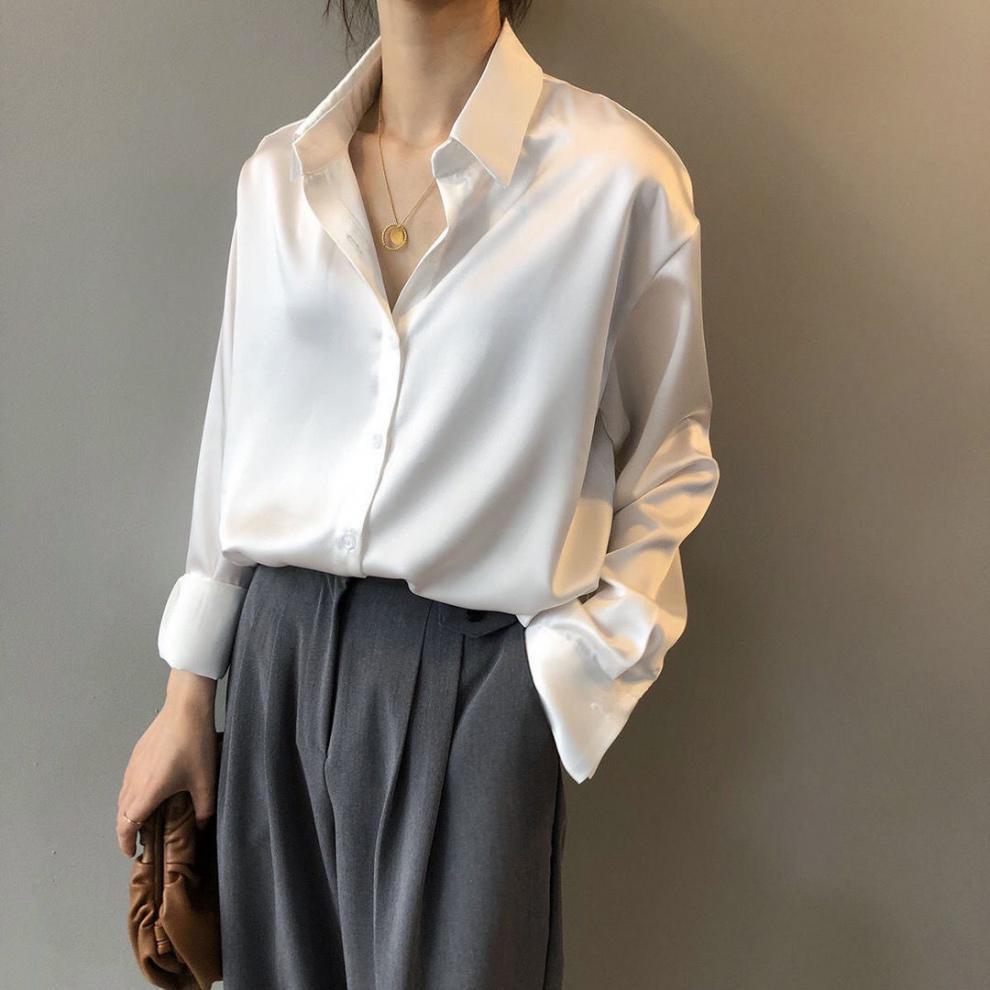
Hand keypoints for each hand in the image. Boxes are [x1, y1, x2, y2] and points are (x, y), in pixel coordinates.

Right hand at [116, 669, 219, 856]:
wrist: (185, 709)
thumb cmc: (195, 745)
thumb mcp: (205, 781)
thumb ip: (204, 809)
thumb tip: (201, 827)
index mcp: (147, 792)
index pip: (126, 825)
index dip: (125, 842)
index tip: (132, 852)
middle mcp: (133, 781)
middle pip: (121, 813)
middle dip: (126, 830)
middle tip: (139, 840)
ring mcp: (132, 766)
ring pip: (122, 797)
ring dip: (128, 812)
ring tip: (143, 819)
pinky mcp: (136, 753)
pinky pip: (128, 781)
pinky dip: (131, 795)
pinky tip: (147, 792)